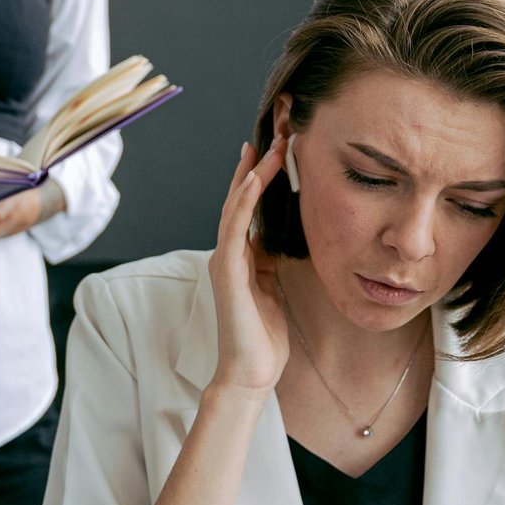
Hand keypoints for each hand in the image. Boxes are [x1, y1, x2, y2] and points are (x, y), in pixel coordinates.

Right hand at [206, 138, 289, 396]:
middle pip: (241, 198)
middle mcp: (228, 252)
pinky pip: (234, 229)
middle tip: (278, 132)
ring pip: (235, 206)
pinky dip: (242, 203)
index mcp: (241, 255)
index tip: (280, 146)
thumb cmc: (263, 336)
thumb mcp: (272, 287)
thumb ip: (270, 260)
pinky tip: (253, 181)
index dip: (263, 175)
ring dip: (252, 175)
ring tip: (270, 146)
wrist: (250, 372)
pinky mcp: (226, 271)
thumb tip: (280, 236)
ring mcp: (224, 260)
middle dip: (258, 164)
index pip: (251, 206)